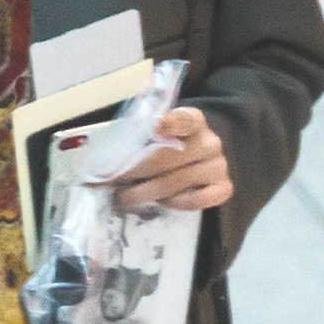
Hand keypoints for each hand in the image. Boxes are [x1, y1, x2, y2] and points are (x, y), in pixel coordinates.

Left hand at [106, 107, 232, 212]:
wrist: (199, 160)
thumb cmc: (171, 147)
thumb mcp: (159, 135)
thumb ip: (141, 140)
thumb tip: (100, 161)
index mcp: (194, 120)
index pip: (185, 120)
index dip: (171, 123)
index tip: (156, 126)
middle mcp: (210, 141)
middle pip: (168, 158)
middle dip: (135, 170)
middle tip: (112, 180)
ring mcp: (219, 165)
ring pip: (176, 182)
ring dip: (145, 192)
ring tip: (124, 197)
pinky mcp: (223, 188)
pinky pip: (195, 201)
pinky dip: (172, 203)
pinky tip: (157, 202)